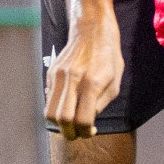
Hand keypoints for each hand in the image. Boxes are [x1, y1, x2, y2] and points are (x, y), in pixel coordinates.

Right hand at [43, 15, 123, 139]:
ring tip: (70, 122)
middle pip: (62, 119)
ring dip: (59, 123)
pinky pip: (49, 98)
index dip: (85, 132)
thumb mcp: (115, 82)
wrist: (93, 29)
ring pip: (50, 112)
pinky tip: (67, 103)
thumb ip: (101, 104)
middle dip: (69, 133)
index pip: (82, 120)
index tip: (89, 132)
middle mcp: (73, 79)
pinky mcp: (51, 72)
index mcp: (92, 83)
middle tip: (76, 133)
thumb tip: (87, 123)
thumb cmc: (108, 56)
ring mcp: (59, 75)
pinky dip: (56, 107)